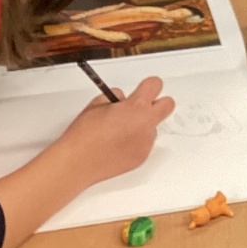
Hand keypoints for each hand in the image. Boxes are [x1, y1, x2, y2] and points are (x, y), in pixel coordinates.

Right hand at [59, 77, 173, 185]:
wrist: (78, 162)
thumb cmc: (84, 135)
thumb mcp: (97, 104)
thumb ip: (115, 98)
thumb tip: (122, 99)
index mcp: (136, 107)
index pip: (156, 85)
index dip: (149, 86)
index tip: (143, 89)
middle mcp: (146, 124)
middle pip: (168, 105)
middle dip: (158, 103)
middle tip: (141, 108)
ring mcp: (146, 142)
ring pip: (153, 127)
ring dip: (142, 126)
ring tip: (119, 132)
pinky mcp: (142, 157)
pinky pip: (145, 144)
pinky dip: (136, 142)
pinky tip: (117, 145)